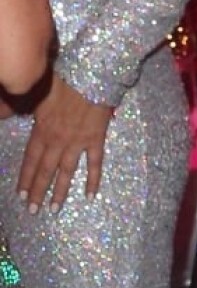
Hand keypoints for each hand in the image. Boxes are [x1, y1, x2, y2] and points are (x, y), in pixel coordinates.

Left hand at [15, 71, 111, 209]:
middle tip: (33, 211)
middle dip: (38, 192)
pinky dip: (93, 180)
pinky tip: (89, 195)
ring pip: (66, 171)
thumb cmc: (63, 80)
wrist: (91, 76)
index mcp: (42, 130)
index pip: (31, 160)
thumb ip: (21, 106)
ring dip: (60, 191)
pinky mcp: (96, 139)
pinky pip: (94, 163)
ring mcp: (78, 142)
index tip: (21, 195)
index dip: (26, 178)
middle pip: (46, 170)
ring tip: (55, 209)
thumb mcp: (36, 92)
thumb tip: (2, 112)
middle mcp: (58, 140)